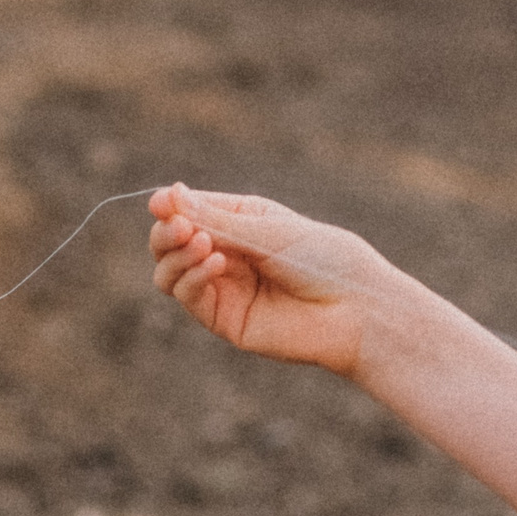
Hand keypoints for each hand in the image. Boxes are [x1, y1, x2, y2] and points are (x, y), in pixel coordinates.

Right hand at [148, 185, 384, 376]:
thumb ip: (216, 219)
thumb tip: (167, 195)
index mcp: (242, 221)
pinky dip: (193, 277)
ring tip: (202, 243)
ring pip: (169, 272)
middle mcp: (228, 253)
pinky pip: (189, 296)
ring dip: (175, 255)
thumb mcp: (268, 230)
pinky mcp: (224, 320)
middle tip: (181, 227)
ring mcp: (224, 288)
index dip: (170, 206)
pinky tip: (216, 264)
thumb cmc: (324, 259)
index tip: (160, 203)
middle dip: (167, 231)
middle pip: (170, 242)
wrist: (356, 308)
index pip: (190, 209)